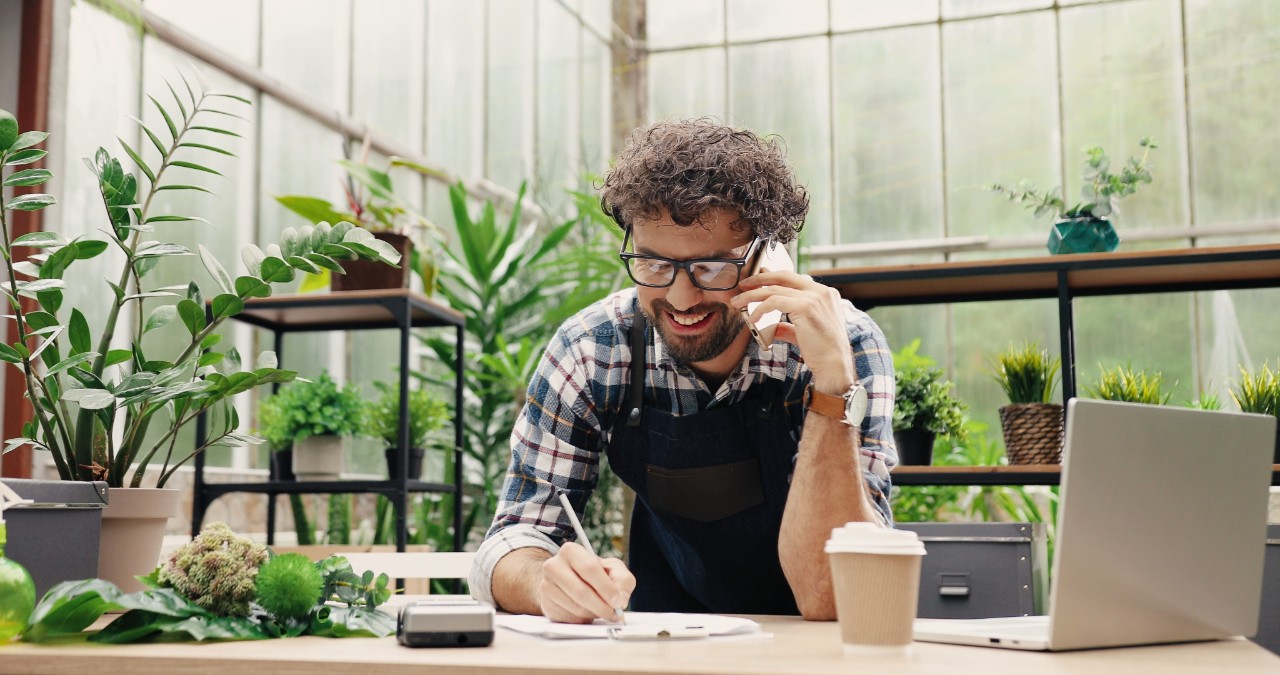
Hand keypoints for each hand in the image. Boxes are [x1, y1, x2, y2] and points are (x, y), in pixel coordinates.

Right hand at [538, 542, 634, 623]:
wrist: (566, 581)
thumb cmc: (593, 574)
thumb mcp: (612, 569)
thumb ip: (622, 580)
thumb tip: (620, 600)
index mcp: (571, 551)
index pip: (590, 569)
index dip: (606, 588)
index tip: (618, 602)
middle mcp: (553, 566)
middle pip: (581, 592)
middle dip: (602, 607)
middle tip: (614, 614)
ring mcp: (546, 586)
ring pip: (576, 608)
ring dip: (594, 614)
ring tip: (602, 611)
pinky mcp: (546, 605)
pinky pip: (569, 619)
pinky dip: (583, 620)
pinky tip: (587, 613)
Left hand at [733, 270, 855, 392]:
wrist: (834, 364)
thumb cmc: (821, 351)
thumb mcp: (803, 332)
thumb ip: (788, 325)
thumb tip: (772, 326)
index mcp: (824, 293)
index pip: (794, 278)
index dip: (773, 276)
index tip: (757, 279)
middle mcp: (821, 291)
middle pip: (783, 277)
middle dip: (759, 279)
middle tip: (743, 285)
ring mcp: (814, 297)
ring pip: (775, 289)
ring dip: (752, 295)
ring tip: (738, 302)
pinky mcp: (805, 307)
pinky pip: (774, 302)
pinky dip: (760, 308)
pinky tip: (753, 318)